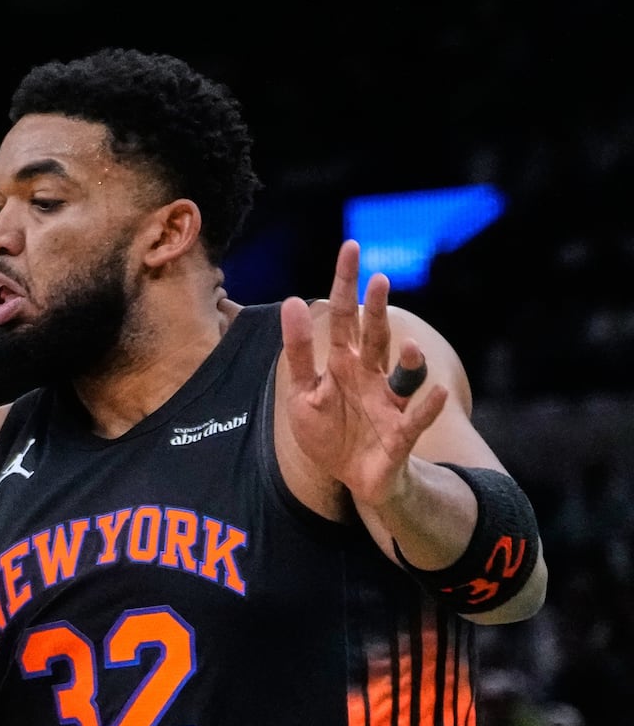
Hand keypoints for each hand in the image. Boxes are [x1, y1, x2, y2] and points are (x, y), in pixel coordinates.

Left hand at [281, 240, 450, 510]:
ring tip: (408, 345)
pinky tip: (434, 392)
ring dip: (408, 360)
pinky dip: (426, 406)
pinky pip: (416, 418)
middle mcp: (371, 376)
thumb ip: (299, 352)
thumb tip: (291, 302)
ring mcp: (388, 403)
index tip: (351, 248)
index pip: (343, 317)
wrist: (355, 477)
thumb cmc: (330, 432)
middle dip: (375, 312)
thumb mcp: (303, 393)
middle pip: (373, 337)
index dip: (346, 285)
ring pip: (402, 374)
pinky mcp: (401, 434)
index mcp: (344, 364)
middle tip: (377, 280)